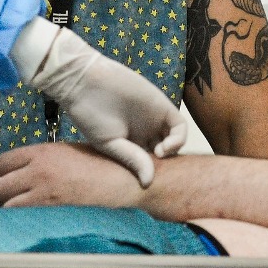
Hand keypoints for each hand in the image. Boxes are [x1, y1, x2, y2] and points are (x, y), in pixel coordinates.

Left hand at [0, 143, 144, 207]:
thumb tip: (21, 173)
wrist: (120, 178)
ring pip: (5, 200)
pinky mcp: (51, 206)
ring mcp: (43, 189)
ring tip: (8, 210)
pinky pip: (20, 213)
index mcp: (40, 151)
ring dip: (3, 206)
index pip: (2, 162)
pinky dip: (14, 216)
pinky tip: (20, 217)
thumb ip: (41, 160)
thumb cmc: (98, 163)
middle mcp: (37, 168)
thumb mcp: (65, 151)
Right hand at [26, 26, 186, 186]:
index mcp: (130, 143)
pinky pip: (180, 125)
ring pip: (174, 140)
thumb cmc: (92, 115)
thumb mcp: (110, 143)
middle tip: (157, 170)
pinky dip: (179, 138)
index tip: (147, 180)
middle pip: (164, 153)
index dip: (152, 172)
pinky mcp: (162, 106)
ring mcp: (154, 120)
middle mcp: (145, 132)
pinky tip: (165, 146)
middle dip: (164, 165)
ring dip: (173, 153)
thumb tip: (148, 184)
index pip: (149, 162)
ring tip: (158, 155)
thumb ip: (132, 159)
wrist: (86, 83)